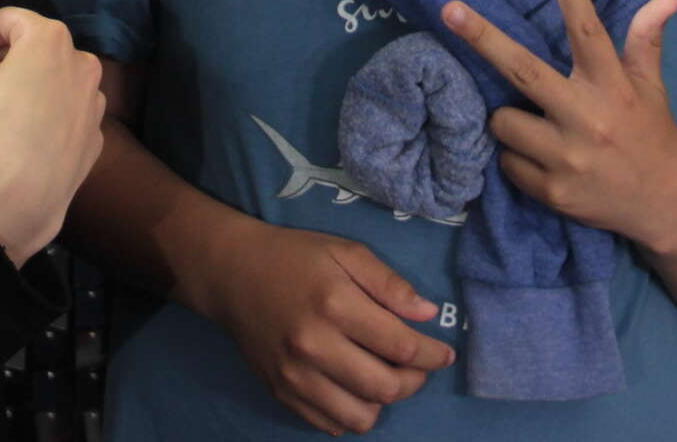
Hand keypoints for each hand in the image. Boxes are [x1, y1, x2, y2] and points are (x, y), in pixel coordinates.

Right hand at [0, 7, 104, 265]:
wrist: (27, 193)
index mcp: (50, 39)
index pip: (11, 19)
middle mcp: (82, 62)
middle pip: (37, 49)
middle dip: (4, 58)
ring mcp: (94, 101)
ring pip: (55, 82)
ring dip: (29, 86)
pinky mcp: (96, 135)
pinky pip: (65, 115)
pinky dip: (46, 115)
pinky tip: (24, 134)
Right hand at [201, 221, 453, 435]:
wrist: (232, 273)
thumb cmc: (295, 257)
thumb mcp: (345, 252)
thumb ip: (389, 284)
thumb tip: (428, 315)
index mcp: (334, 305)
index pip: (401, 347)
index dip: (433, 355)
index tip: (444, 353)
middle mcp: (313, 346)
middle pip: (385, 387)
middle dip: (415, 381)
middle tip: (418, 367)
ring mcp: (294, 376)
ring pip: (360, 417)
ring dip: (383, 402)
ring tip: (385, 378)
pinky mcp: (281, 393)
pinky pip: (330, 424)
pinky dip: (351, 413)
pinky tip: (353, 386)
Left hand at [440, 0, 676, 248]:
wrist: (665, 206)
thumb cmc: (651, 135)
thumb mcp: (652, 87)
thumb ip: (647, 41)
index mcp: (612, 87)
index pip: (590, 32)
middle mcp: (587, 118)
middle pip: (523, 70)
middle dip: (482, 38)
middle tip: (449, 9)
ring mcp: (567, 157)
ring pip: (503, 121)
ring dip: (510, 119)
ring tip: (540, 127)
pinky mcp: (552, 191)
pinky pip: (508, 162)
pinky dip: (518, 157)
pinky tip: (545, 160)